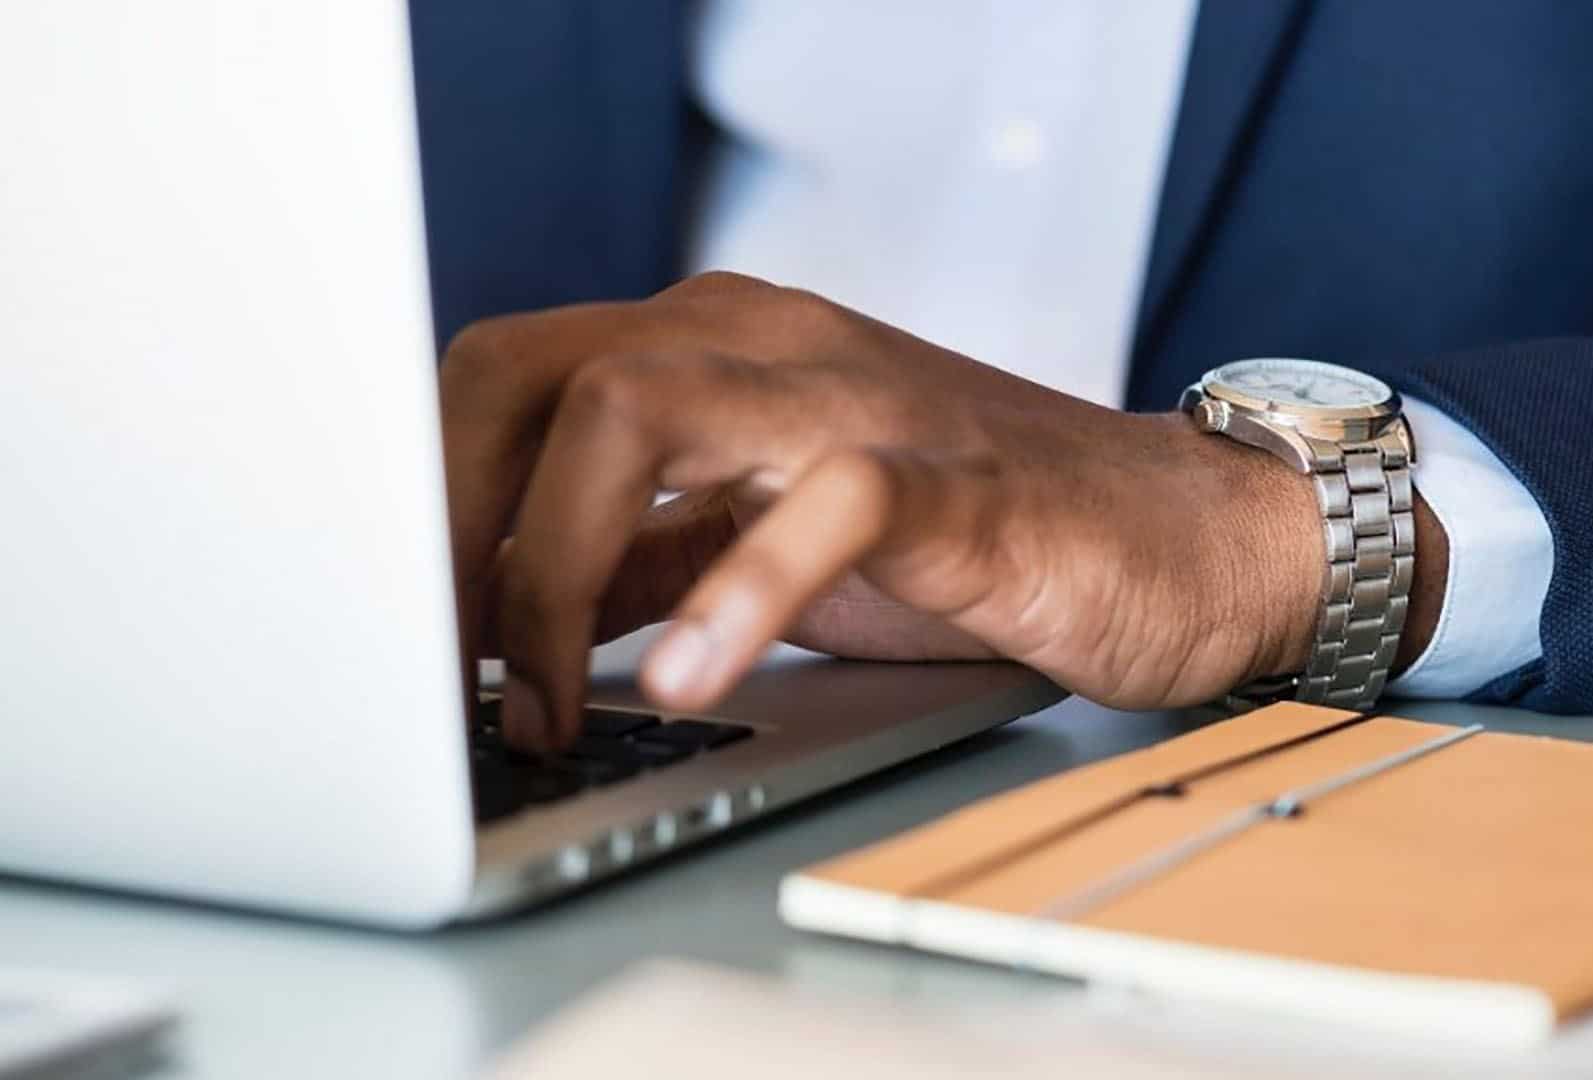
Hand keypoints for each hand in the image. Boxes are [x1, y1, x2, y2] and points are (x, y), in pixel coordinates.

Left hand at [438, 272, 1444, 750]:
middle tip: (435, 674)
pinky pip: (819, 505)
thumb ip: (636, 556)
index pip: (498, 381)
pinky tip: (682, 677)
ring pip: (636, 409)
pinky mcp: (947, 478)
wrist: (1170, 536)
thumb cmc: (967, 541)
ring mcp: (853, 397)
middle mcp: (762, 342)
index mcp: (707, 348)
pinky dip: (734, 592)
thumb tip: (487, 626)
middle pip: (530, 374)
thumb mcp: (759, 544)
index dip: (418, 503)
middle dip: (448, 529)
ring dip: (547, 563)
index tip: (392, 636)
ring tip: (536, 701)